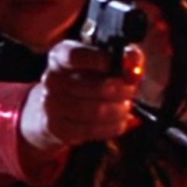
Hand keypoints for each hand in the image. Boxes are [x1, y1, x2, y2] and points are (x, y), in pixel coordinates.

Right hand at [20, 40, 142, 156]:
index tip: (121, 65)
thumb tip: (134, 60)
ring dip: (119, 110)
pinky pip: (92, 130)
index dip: (101, 60)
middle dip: (122, 90)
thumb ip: (122, 56)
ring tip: (125, 106)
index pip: (76, 56)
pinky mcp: (58, 128)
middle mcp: (52, 79)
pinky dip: (112, 126)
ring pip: (96, 111)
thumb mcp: (99, 60)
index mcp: (60, 56)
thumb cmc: (83, 79)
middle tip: (131, 90)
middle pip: (97, 87)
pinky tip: (118, 120)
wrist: (54, 108)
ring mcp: (52, 105)